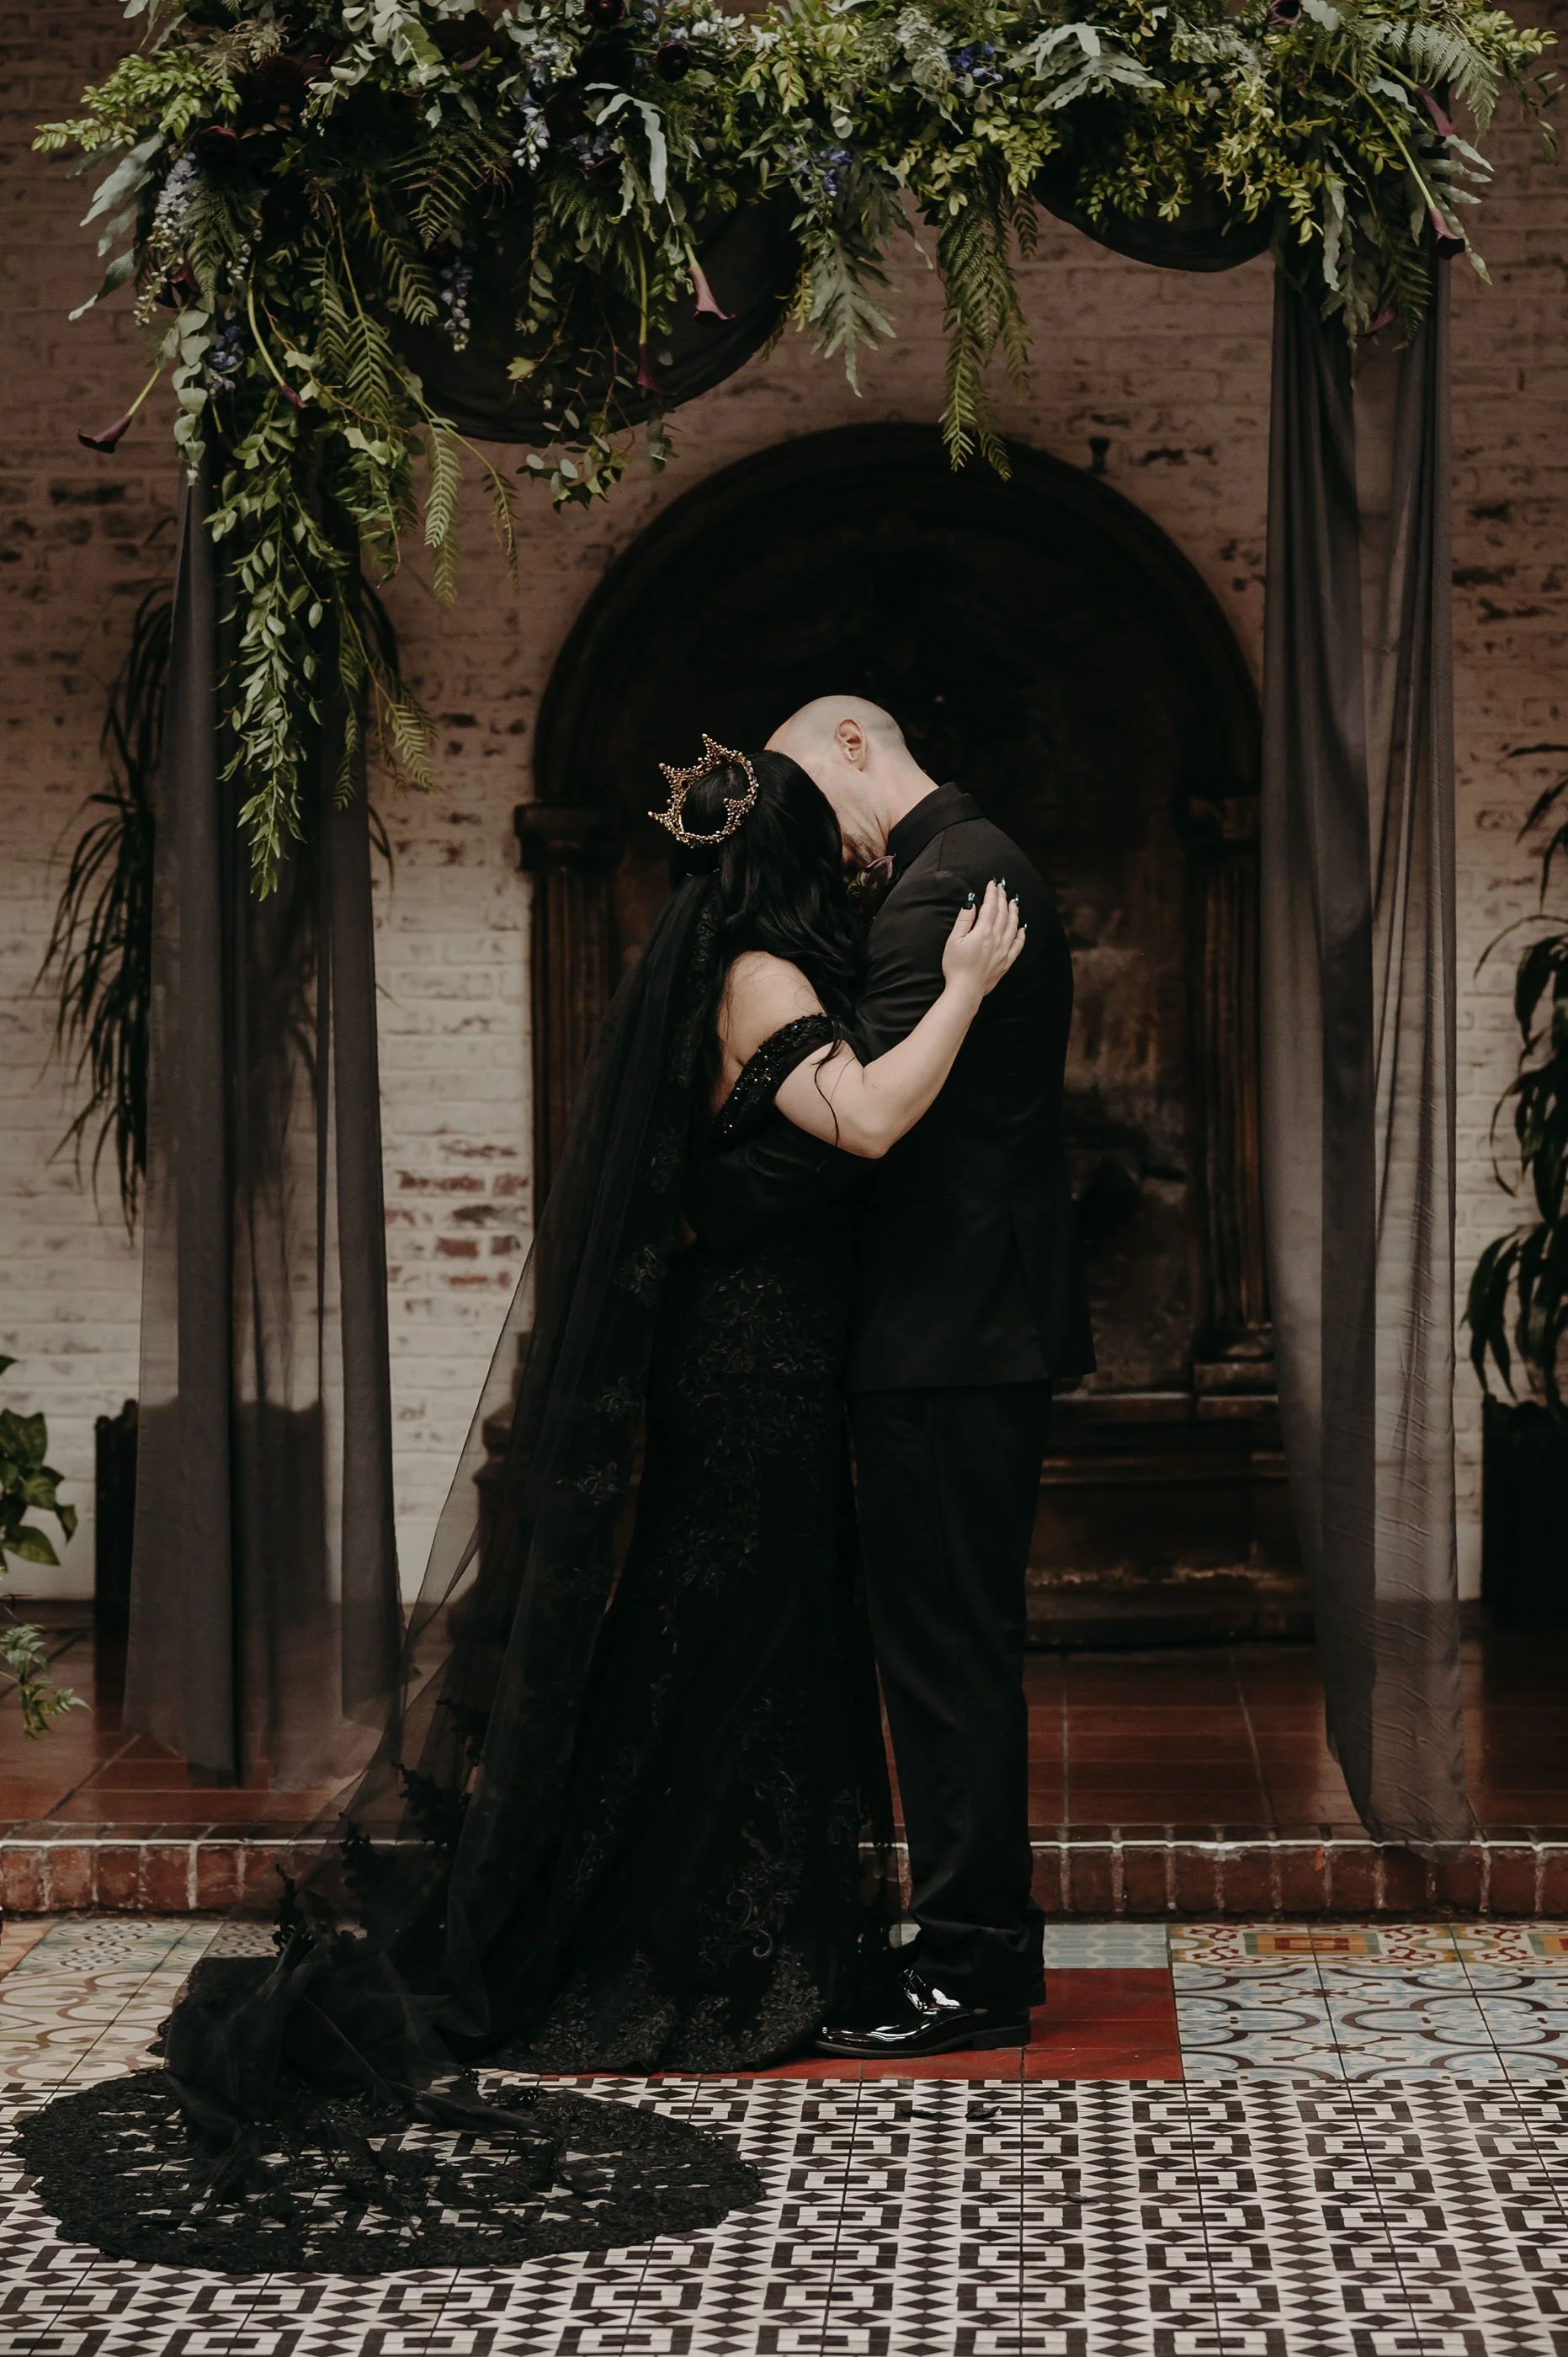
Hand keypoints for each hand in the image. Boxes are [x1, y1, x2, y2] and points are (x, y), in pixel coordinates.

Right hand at [942, 878, 1024, 1001]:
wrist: (966, 990)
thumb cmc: (955, 966)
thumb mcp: (954, 940)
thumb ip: (964, 920)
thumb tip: (971, 903)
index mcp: (983, 931)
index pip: (990, 907)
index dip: (992, 893)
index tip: (993, 883)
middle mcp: (997, 938)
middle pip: (1003, 913)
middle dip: (1003, 898)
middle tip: (1002, 887)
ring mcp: (1004, 950)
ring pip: (1013, 926)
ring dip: (1014, 912)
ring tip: (1014, 902)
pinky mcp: (1006, 962)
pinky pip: (1018, 945)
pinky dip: (1021, 935)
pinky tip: (1023, 928)